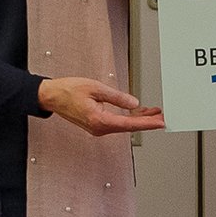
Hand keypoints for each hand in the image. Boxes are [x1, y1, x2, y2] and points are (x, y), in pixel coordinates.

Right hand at [39, 76, 165, 135]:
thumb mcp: (96, 88)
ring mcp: (98, 128)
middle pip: (129, 127)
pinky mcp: (97, 124)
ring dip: (140, 120)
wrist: (52, 96)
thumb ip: (117, 97)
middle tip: (163, 117)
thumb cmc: (68, 91)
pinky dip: (130, 118)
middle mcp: (99, 128)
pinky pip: (117, 123)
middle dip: (147, 122)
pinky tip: (139, 113)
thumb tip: (134, 104)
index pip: (129, 124)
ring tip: (155, 113)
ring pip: (124, 125)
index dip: (147, 123)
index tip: (160, 122)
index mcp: (99, 120)